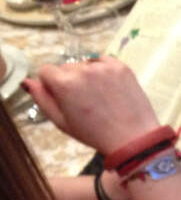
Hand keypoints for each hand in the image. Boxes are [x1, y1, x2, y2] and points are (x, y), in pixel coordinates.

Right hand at [22, 58, 159, 154]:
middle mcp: (82, 70)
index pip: (46, 71)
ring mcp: (103, 67)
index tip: (64, 99)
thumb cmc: (95, 134)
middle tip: (85, 102)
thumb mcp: (62, 122)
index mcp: (64, 83)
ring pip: (85, 64)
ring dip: (87, 76)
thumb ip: (42, 99)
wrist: (133, 138)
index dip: (52, 86)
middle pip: (66, 68)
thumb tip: (28, 82)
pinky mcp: (121, 67)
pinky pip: (104, 61)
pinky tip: (109, 88)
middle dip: (70, 80)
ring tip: (99, 97)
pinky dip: (104, 71)